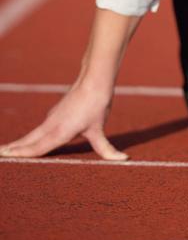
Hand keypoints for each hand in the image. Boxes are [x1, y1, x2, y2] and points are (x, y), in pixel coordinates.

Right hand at [0, 80, 128, 160]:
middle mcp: (51, 126)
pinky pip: (39, 129)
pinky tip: (27, 141)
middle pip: (28, 142)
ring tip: (5, 151)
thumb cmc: (96, 105)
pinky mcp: (55, 114)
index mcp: (59, 132)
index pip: (36, 148)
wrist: (94, 80)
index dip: (21, 155)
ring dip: (18, 144)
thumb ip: (107, 149)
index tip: (5, 158)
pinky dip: (29, 137)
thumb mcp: (100, 130)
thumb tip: (125, 160)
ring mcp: (52, 119)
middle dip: (13, 150)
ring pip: (32, 135)